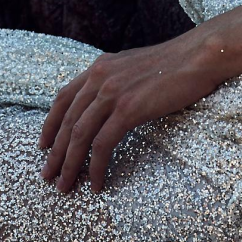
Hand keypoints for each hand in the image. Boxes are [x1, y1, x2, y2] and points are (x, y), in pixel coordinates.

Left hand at [38, 30, 222, 193]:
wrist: (198, 55)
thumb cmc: (176, 63)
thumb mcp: (135, 65)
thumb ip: (116, 79)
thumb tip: (108, 101)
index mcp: (101, 66)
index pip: (64, 97)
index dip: (50, 124)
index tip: (43, 145)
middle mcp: (101, 77)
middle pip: (68, 121)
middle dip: (54, 153)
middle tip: (47, 176)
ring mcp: (113, 92)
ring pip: (79, 135)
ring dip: (69, 165)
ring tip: (65, 186)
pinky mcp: (128, 109)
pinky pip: (103, 145)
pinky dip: (96, 167)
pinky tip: (97, 183)